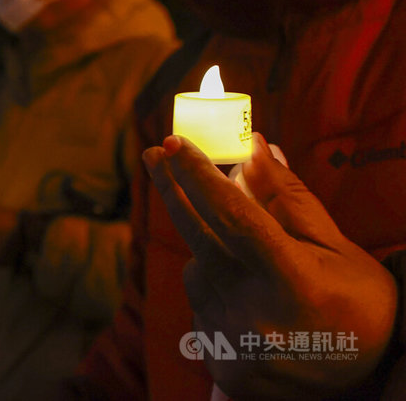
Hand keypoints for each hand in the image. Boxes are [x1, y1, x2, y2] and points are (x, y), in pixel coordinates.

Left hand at [143, 133, 397, 398]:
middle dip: (172, 187)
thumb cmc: (357, 304)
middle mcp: (254, 313)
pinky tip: (248, 304)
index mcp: (293, 282)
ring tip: (253, 270)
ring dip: (210, 254)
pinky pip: (200, 306)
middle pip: (196, 235)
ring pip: (196, 272)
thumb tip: (255, 148)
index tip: (173, 141)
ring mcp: (232, 341)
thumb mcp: (336, 247)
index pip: (233, 216)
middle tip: (154, 154)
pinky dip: (215, 292)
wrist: (364, 378)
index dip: (199, 175)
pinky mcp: (218, 360)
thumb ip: (289, 199)